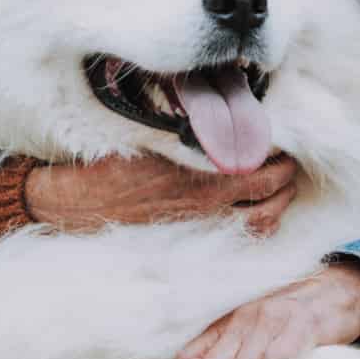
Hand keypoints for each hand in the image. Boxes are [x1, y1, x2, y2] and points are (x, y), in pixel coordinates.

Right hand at [25, 153, 298, 236]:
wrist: (69, 205)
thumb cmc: (102, 166)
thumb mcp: (145, 139)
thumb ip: (185, 135)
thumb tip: (221, 120)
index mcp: (195, 174)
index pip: (259, 166)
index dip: (279, 155)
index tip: (283, 143)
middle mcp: (203, 203)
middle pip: (270, 196)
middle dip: (286, 180)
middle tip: (290, 166)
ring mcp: (198, 225)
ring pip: (261, 223)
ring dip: (277, 206)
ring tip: (279, 191)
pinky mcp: (189, 238)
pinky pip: (238, 237)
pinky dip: (257, 226)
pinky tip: (256, 214)